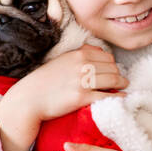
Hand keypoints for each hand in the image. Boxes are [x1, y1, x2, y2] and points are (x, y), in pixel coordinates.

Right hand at [9, 46, 127, 123]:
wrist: (29, 99)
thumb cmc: (45, 80)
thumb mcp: (63, 60)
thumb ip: (81, 54)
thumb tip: (100, 51)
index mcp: (78, 54)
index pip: (107, 57)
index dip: (112, 65)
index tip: (113, 71)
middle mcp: (82, 65)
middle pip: (113, 68)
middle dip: (118, 75)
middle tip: (120, 81)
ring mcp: (82, 81)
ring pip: (113, 80)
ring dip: (121, 85)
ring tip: (122, 88)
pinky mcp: (82, 97)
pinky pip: (107, 96)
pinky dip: (118, 97)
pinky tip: (121, 98)